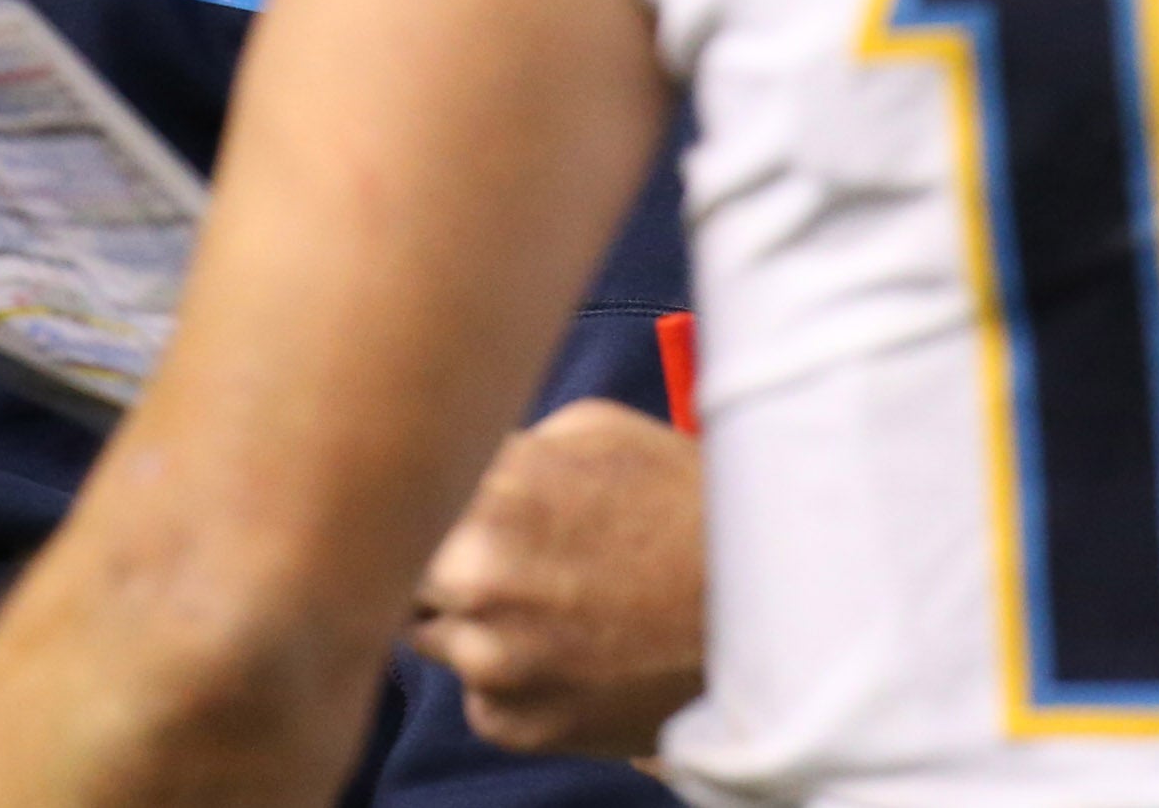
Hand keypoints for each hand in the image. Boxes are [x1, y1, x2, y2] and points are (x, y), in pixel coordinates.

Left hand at [409, 399, 706, 757]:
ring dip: (471, 622)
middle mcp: (476, 580)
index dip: (425, 496)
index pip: (400, 493)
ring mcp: (491, 660)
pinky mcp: (513, 723)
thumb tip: (459, 462)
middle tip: (495, 557)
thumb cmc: (684, 509)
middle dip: (435, 561)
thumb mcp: (597, 433)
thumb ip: (507, 447)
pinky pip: (477, 695)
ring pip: (431, 636)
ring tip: (550, 603)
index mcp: (491, 494)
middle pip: (399, 571)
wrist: (759, 613)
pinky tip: (568, 651)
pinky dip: (508, 677)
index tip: (441, 499)